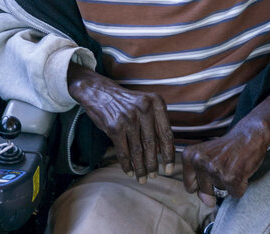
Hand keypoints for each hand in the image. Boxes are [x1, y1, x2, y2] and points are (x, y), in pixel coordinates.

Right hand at [67, 63, 174, 182]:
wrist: (100, 92)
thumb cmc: (125, 102)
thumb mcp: (145, 104)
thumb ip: (155, 123)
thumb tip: (164, 150)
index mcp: (156, 102)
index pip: (166, 133)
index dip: (169, 154)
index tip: (169, 168)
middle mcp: (144, 109)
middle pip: (152, 144)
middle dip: (153, 164)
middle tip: (154, 176)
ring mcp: (128, 118)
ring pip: (138, 150)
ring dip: (141, 168)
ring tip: (143, 178)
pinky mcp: (114, 127)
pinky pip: (123, 151)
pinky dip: (127, 164)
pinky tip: (129, 171)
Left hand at [181, 119, 269, 204]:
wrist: (250, 134)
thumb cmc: (228, 147)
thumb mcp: (205, 158)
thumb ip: (200, 183)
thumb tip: (208, 203)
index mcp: (189, 156)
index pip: (190, 186)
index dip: (203, 182)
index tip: (211, 169)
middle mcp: (199, 161)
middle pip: (205, 191)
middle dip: (217, 183)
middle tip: (225, 165)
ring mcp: (215, 169)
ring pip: (221, 192)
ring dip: (229, 183)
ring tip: (233, 165)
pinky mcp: (230, 177)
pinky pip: (235, 193)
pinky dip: (241, 186)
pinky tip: (241, 170)